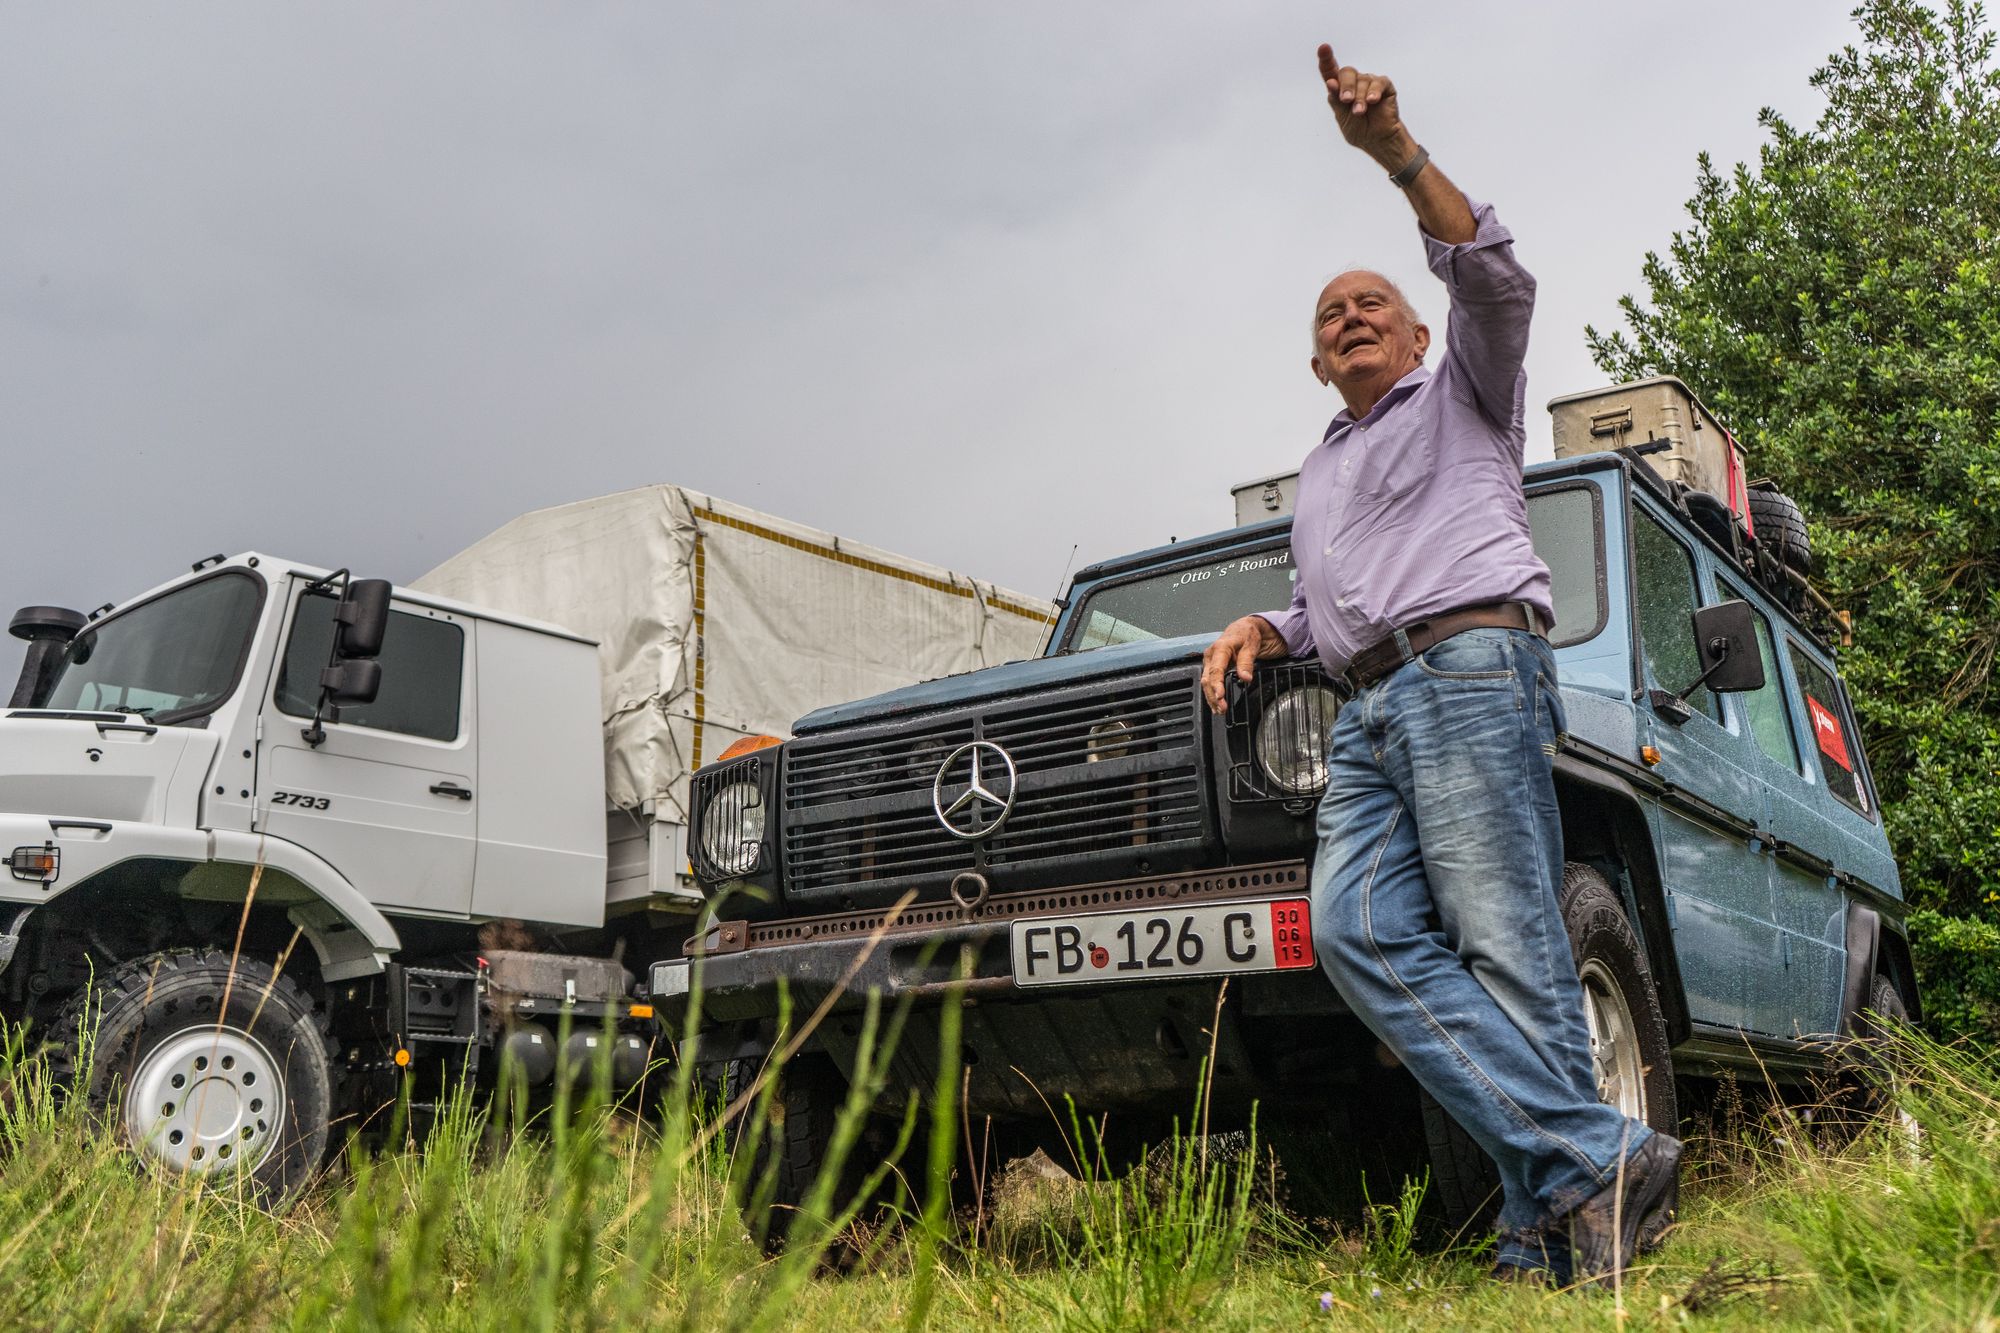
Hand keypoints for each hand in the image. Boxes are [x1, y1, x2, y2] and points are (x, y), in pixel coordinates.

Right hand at [1200, 615, 1287, 713]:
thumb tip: (1245, 678)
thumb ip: (1247, 662)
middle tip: (1222, 708)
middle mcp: (1211, 655)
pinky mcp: (1212, 666)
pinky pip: (1209, 681)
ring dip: (1211, 697)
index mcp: (1220, 648)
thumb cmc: (1247, 634)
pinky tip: (1215, 704)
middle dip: (1213, 695)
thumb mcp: (1251, 646)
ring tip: (1219, 710)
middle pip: (1208, 679)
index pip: (1215, 670)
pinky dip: (1211, 694)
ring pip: (1206, 682)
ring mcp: (1210, 661)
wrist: (1245, 628)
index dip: (1217, 685)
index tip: (1220, 696)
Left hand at [1317, 44, 1412, 167]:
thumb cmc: (1359, 129)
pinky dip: (1373, 92)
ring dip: (1360, 97)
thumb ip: (1336, 100)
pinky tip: (1372, 101)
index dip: (1326, 59)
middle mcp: (1355, 83)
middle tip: (1346, 101)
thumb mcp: (1342, 116)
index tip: (1323, 48)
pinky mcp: (1384, 87)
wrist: (1377, 140)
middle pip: (1347, 72)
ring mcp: (1370, 83)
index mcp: (1340, 89)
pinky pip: (1378, 82)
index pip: (1330, 71)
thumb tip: (1330, 82)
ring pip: (1362, 80)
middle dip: (1345, 86)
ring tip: (1360, 112)